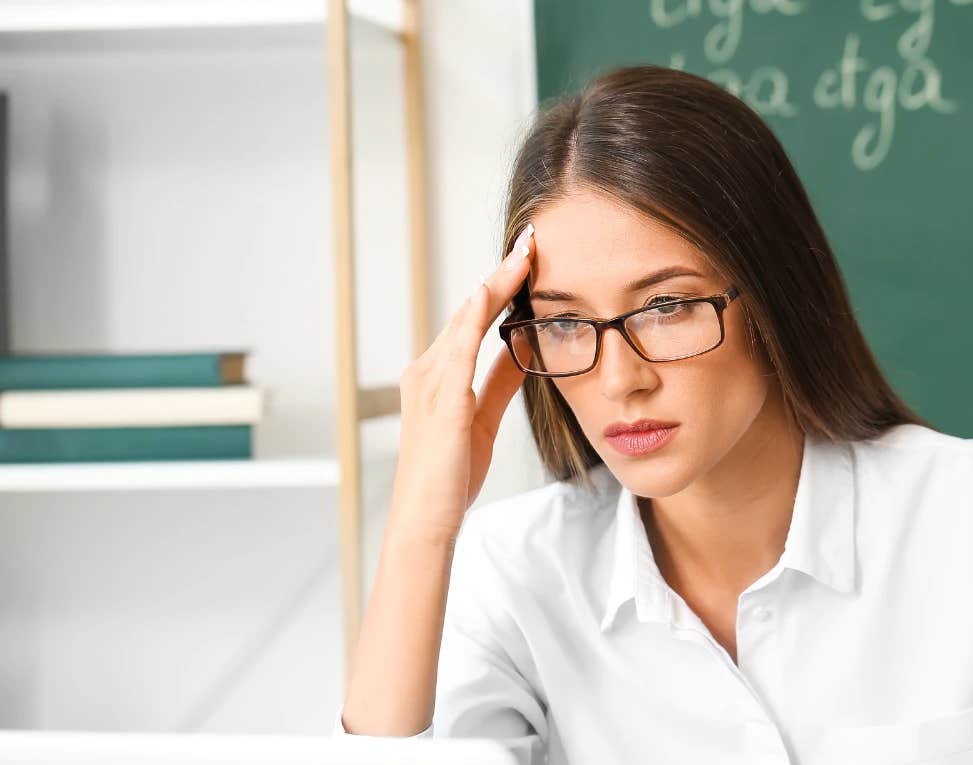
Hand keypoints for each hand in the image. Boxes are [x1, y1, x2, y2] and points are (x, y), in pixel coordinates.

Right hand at [389, 223, 535, 542]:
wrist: (426, 518)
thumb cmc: (450, 475)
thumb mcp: (485, 419)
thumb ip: (500, 383)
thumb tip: (522, 351)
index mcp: (439, 374)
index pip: (475, 318)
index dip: (501, 286)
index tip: (529, 258)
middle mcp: (428, 370)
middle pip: (470, 309)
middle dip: (501, 273)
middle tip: (532, 239)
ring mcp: (430, 382)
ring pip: (466, 319)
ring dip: (495, 283)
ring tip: (524, 254)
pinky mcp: (441, 400)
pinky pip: (458, 348)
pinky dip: (474, 317)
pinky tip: (489, 291)